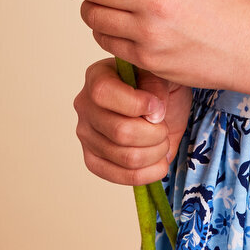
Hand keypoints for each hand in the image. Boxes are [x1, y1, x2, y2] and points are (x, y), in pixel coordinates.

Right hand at [73, 59, 191, 186]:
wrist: (159, 106)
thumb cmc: (157, 86)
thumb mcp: (161, 73)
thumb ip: (156, 85)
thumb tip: (154, 112)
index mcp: (98, 76)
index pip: (103, 93)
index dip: (136, 104)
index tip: (159, 108)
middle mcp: (84, 106)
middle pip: (119, 131)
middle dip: (154, 134)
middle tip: (165, 128)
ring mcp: (86, 135)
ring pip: (124, 157)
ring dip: (155, 154)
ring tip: (163, 143)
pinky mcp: (92, 160)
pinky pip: (117, 175)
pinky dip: (145, 174)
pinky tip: (159, 163)